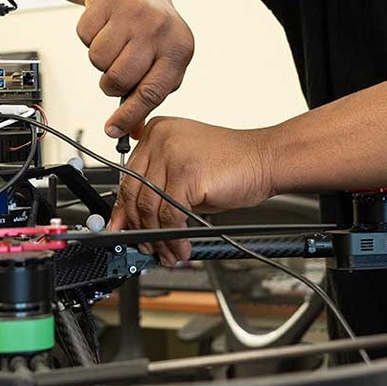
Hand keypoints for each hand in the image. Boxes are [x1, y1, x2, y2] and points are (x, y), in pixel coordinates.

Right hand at [76, 0, 194, 138]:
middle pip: (120, 78)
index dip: (130, 115)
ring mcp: (133, 11)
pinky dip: (89, 38)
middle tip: (116, 72)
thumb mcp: (162, 64)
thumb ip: (148, 97)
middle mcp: (158, 29)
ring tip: (114, 44)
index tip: (113, 130)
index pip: (152, 92)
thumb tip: (130, 131)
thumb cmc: (152, 34)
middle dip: (111, 85)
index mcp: (179, 49)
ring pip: (99, 59)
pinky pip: (85, 36)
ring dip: (100, 60)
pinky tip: (104, 27)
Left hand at [109, 118, 275, 265]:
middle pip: (134, 192)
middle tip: (145, 246)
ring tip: (168, 252)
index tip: (121, 229)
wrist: (265, 159)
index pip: (127, 177)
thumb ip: (159, 188)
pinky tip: (181, 246)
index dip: (123, 209)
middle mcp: (160, 139)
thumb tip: (136, 220)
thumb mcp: (186, 172)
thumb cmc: (232, 165)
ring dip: (158, 238)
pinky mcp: (186, 173)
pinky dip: (174, 237)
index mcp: (156, 133)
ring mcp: (172, 154)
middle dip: (137, 227)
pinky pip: (170, 214)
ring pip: (150, 207)